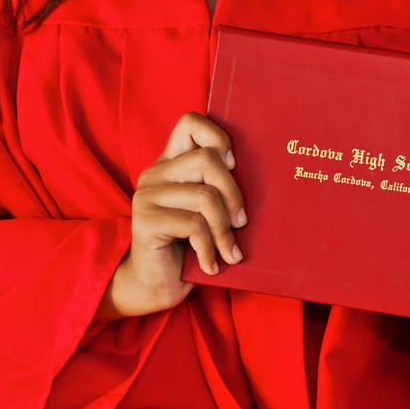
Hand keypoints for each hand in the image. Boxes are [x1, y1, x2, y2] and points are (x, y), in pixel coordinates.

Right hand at [96, 112, 246, 319]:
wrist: (152, 286)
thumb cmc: (186, 248)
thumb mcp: (204, 212)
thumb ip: (216, 188)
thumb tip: (264, 179)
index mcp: (169, 164)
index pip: (190, 122)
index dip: (218, 137)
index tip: (233, 166)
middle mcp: (155, 173)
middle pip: (207, 159)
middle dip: (233, 193)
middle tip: (241, 223)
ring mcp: (147, 195)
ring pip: (205, 196)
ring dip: (225, 230)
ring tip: (230, 252)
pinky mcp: (145, 221)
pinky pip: (193, 225)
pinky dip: (210, 248)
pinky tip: (211, 264)